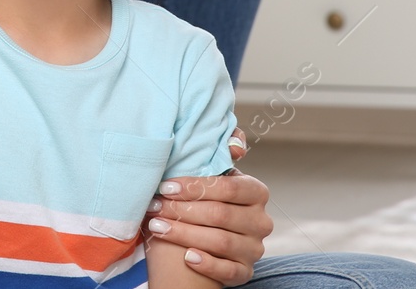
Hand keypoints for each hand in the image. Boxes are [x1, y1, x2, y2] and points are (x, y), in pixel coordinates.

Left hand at [146, 130, 269, 286]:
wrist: (208, 235)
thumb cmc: (208, 199)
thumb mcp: (215, 176)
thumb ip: (221, 157)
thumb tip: (236, 145)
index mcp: (256, 192)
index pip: (228, 187)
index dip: (195, 187)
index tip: (165, 187)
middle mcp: (261, 221)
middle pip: (220, 214)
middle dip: (182, 210)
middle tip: (154, 206)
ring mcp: (255, 248)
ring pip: (221, 241)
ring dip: (185, 234)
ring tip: (157, 227)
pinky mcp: (246, 271)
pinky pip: (228, 270)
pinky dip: (207, 264)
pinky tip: (187, 257)